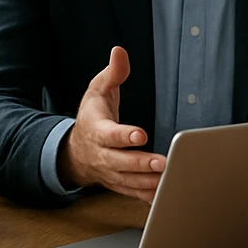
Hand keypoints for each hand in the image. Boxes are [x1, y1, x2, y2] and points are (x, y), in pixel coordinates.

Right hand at [59, 46, 163, 201]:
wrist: (76, 151)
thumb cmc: (92, 116)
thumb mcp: (97, 90)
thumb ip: (112, 73)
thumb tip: (119, 51)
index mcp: (97, 131)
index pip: (110, 135)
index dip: (124, 135)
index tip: (140, 134)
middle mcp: (103, 155)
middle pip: (121, 163)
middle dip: (141, 164)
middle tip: (163, 163)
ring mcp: (111, 173)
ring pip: (130, 181)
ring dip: (149, 182)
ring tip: (171, 178)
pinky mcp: (121, 184)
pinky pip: (135, 194)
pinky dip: (150, 196)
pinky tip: (169, 194)